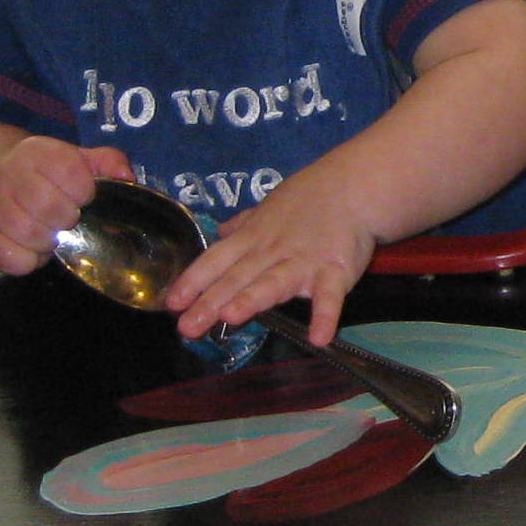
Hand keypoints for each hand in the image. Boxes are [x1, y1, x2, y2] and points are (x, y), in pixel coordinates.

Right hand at [0, 136, 134, 275]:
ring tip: (51, 230)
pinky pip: (16, 261)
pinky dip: (31, 260)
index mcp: (38, 154)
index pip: (69, 173)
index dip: (83, 190)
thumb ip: (106, 161)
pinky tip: (33, 245)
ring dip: (51, 239)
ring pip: (33, 235)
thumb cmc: (41, 171)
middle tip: (67, 216)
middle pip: (51, 208)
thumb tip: (127, 177)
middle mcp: (11, 178)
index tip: (82, 195)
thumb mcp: (73, 156)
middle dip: (68, 217)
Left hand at [161, 165, 377, 346]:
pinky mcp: (335, 272)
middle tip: (188, 328)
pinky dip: (326, 316)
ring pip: (274, 283)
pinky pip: (330, 297)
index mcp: (253, 238)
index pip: (216, 260)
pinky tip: (319, 338)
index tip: (170, 303)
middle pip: (237, 278)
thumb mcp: (269, 207)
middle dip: (211, 302)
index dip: (193, 281)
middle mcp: (271, 252)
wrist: (355, 187)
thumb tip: (220, 232)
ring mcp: (303, 263)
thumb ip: (244, 225)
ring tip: (231, 318)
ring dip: (252, 299)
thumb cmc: (309, 200)